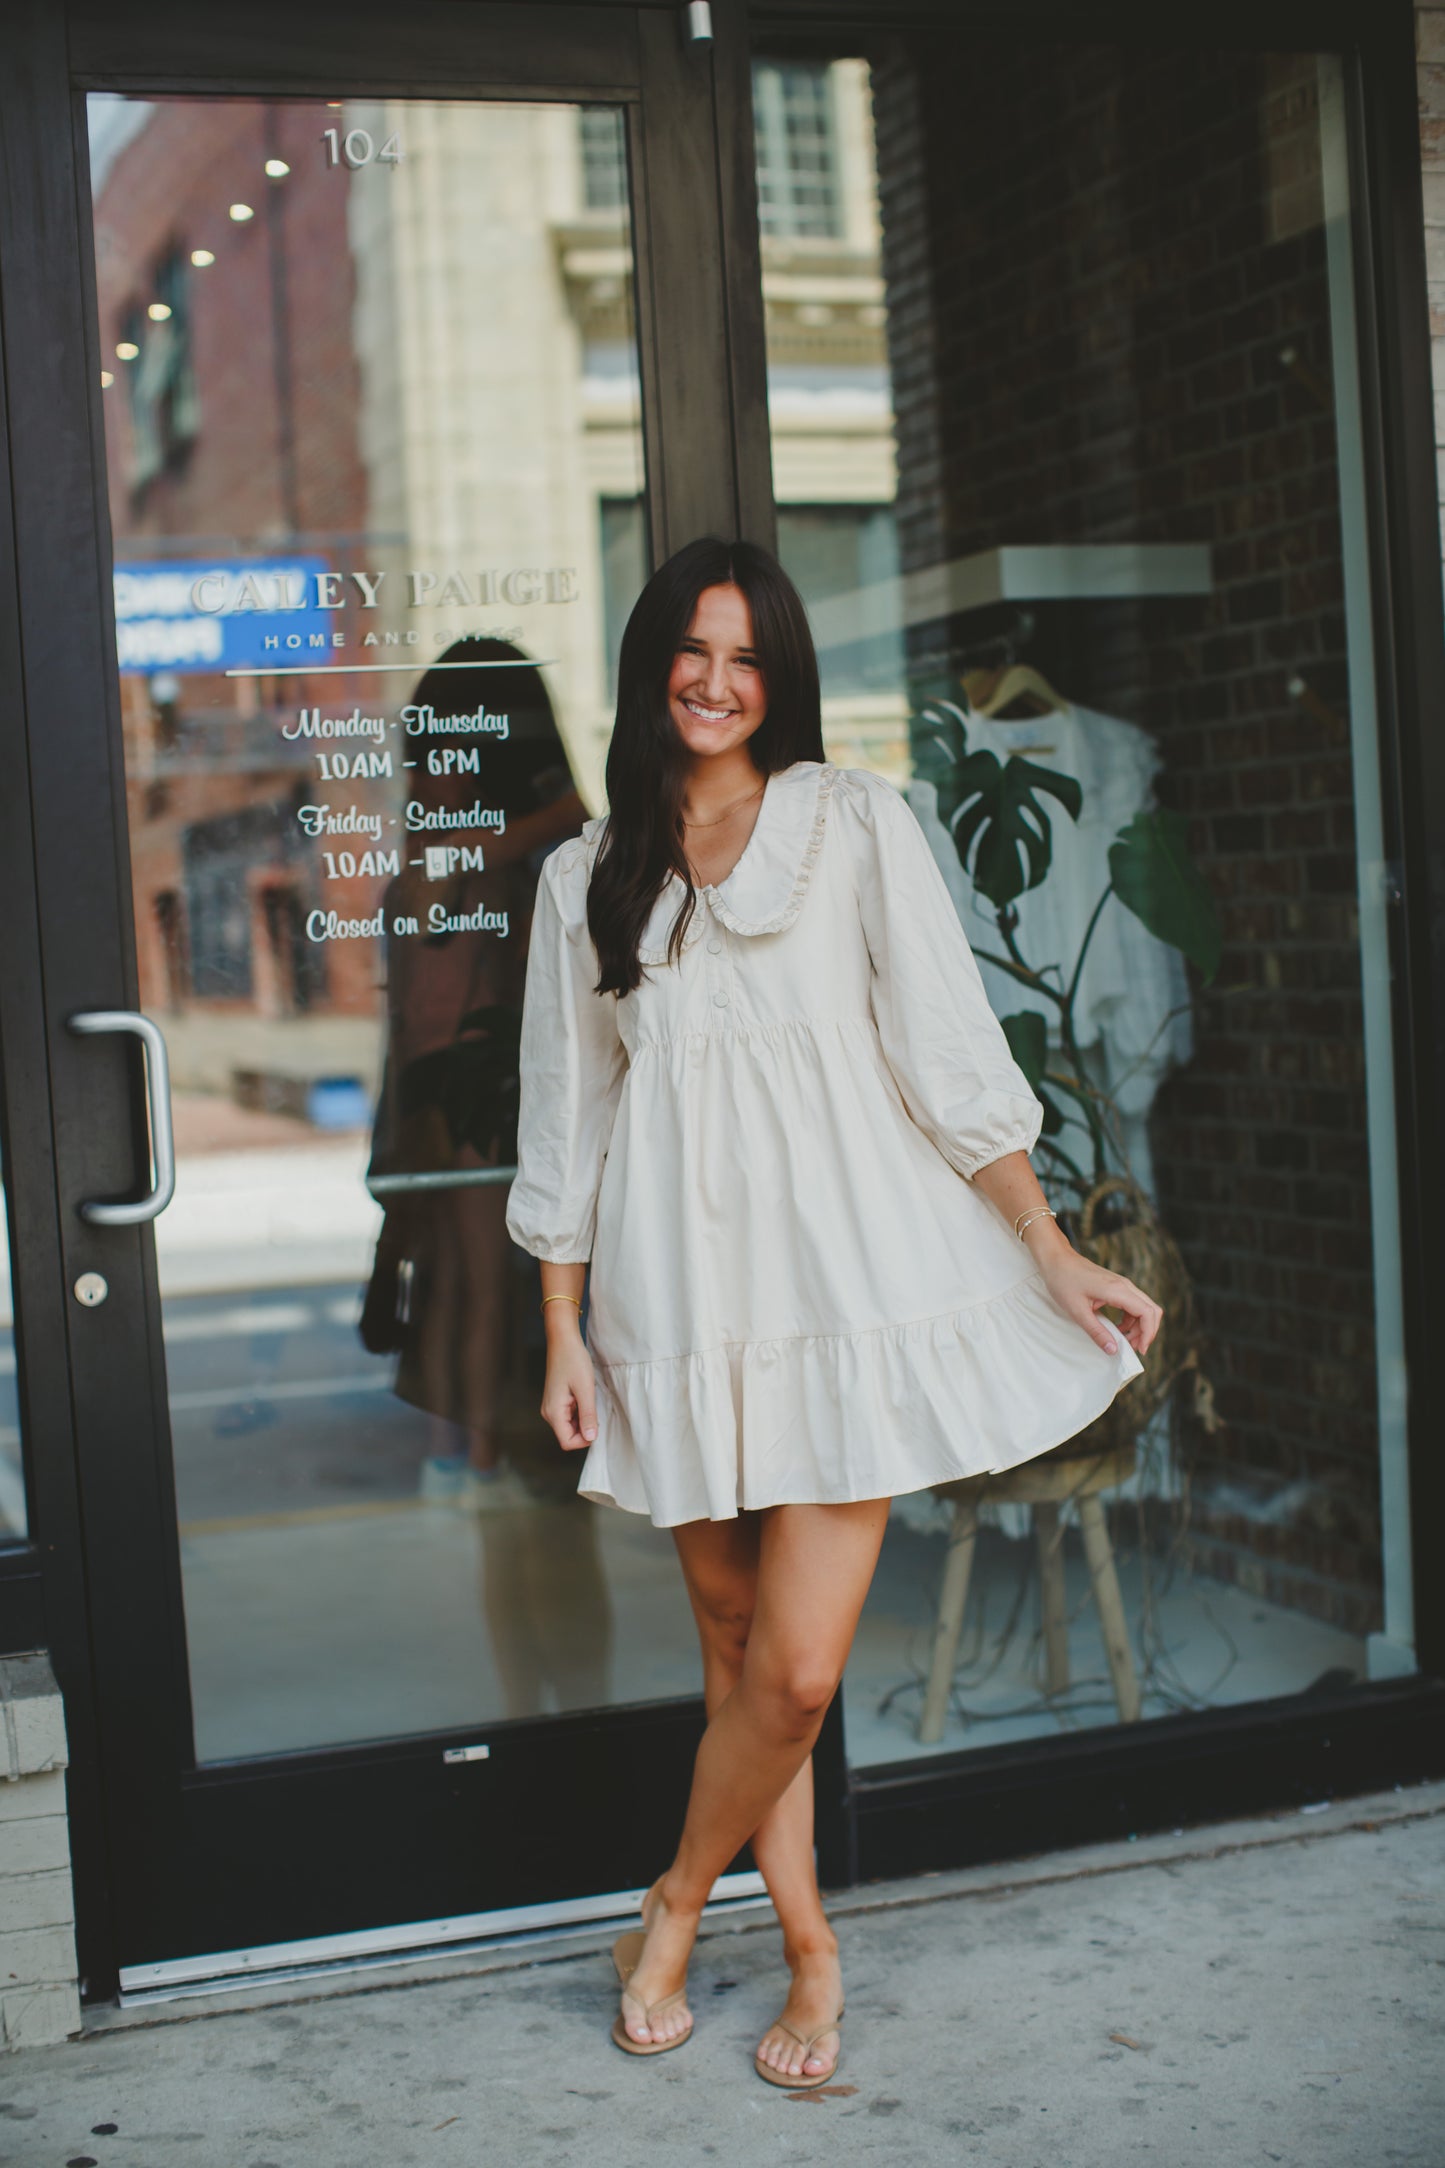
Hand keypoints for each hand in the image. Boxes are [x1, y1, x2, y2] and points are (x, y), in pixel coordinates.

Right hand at [540, 1327, 600, 1451]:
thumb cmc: (573, 1361)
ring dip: (584, 1419)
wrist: (563, 1341)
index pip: (567, 1442)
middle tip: (595, 1408)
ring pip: (570, 1426)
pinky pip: (570, 1416)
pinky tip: (585, 1397)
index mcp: (553, 1412)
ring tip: (589, 1400)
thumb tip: (591, 1437)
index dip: (585, 1439)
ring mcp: (552, 1407)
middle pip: (569, 1436)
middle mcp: (549, 1413)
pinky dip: (581, 1412)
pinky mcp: (556, 1401)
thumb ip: (588, 1415)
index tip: (596, 1423)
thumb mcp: (585, 1389)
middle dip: (585, 1428)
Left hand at [1031, 1240, 1163, 1358]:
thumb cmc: (1063, 1281)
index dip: (1148, 1334)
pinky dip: (1131, 1319)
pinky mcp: (1117, 1286)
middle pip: (1151, 1310)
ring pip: (1144, 1307)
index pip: (1147, 1313)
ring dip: (1140, 1326)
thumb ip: (1096, 1332)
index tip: (1140, 1350)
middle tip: (1135, 1349)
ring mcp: (1122, 1285)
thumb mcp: (1077, 1311)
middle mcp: (1125, 1286)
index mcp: (1118, 1290)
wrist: (1057, 1260)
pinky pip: (1133, 1304)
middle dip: (1147, 1332)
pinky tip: (1119, 1329)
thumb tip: (1113, 1350)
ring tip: (1126, 1342)